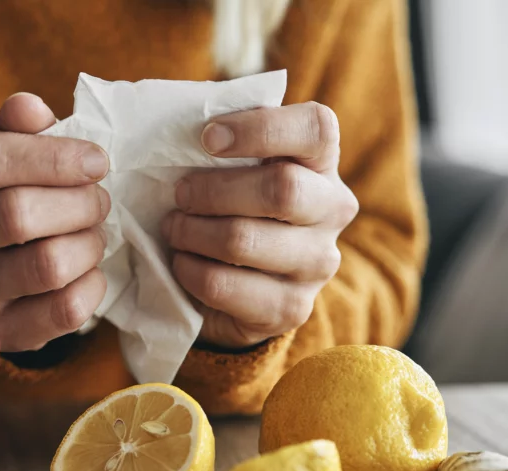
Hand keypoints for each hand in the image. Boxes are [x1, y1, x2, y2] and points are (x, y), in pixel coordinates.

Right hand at [0, 94, 110, 351]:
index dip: (53, 157)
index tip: (96, 161)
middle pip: (16, 214)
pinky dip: (92, 285)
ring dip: (88, 244)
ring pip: (46, 265)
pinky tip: (89, 270)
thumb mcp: (12, 149)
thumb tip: (28, 108)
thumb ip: (22, 126)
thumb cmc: (11, 191)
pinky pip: (63, 310)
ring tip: (93, 233)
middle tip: (100, 200)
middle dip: (78, 203)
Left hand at [163, 102, 359, 348]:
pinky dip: (191, 271)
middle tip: (179, 195)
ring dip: (193, 232)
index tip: (207, 137)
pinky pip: (225, 286)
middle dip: (213, 191)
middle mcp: (333, 210)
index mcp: (322, 161)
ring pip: (245, 240)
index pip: (316, 128)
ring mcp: (318, 263)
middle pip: (281, 189)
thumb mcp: (233, 169)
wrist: (242, 290)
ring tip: (175, 229)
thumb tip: (173, 125)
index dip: (259, 128)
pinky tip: (182, 263)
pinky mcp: (292, 308)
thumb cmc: (231, 208)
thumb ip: (221, 144)